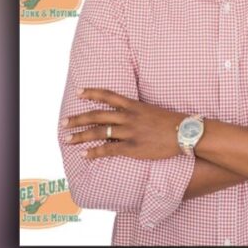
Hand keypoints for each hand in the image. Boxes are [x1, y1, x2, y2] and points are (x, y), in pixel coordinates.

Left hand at [63, 87, 185, 159]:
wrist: (185, 132)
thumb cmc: (171, 122)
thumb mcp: (151, 109)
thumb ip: (136, 111)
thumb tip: (125, 113)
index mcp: (133, 105)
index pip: (108, 95)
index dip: (92, 93)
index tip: (78, 92)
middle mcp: (128, 116)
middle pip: (97, 115)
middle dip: (78, 119)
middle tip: (63, 123)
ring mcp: (129, 132)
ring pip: (99, 132)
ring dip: (81, 136)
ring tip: (67, 140)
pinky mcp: (132, 147)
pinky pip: (108, 149)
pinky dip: (94, 152)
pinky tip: (84, 155)